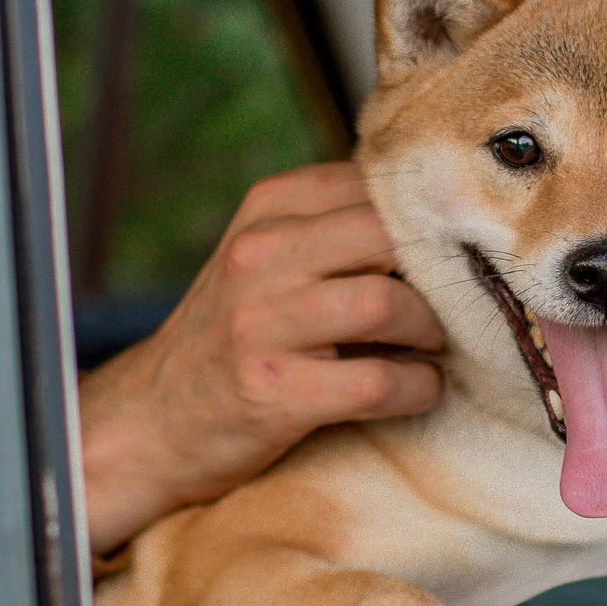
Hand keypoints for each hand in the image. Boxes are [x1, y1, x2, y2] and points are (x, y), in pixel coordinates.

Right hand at [77, 161, 443, 554]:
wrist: (152, 420)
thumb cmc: (233, 334)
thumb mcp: (266, 258)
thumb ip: (333, 227)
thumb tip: (443, 215)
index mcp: (267, 209)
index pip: (375, 185)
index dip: (427, 219)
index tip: (452, 251)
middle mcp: (259, 256)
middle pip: (389, 236)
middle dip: (437, 273)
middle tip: (454, 302)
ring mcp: (260, 324)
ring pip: (387, 305)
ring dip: (431, 333)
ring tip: (432, 346)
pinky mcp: (272, 391)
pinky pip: (378, 382)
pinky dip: (417, 388)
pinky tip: (416, 389)